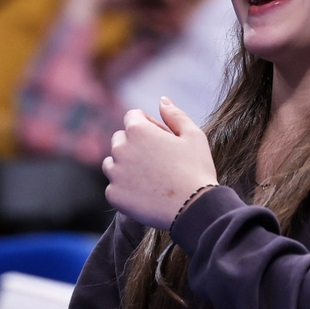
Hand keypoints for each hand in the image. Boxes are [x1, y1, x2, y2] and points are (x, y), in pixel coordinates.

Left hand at [102, 99, 218, 229]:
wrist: (194, 208)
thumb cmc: (197, 169)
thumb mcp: (193, 135)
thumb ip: (175, 115)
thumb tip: (162, 100)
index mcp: (138, 130)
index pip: (132, 117)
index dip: (149, 125)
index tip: (163, 140)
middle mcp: (120, 149)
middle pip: (120, 138)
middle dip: (135, 145)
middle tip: (158, 161)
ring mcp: (115, 173)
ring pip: (112, 162)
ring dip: (125, 166)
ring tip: (150, 178)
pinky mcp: (114, 195)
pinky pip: (114, 186)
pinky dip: (125, 189)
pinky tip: (145, 194)